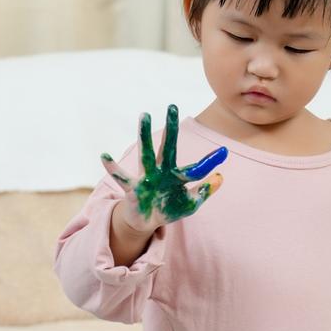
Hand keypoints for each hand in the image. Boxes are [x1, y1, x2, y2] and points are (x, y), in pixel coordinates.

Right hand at [101, 104, 227, 233]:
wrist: (146, 223)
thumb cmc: (168, 209)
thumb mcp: (190, 204)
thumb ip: (204, 192)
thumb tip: (220, 177)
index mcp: (177, 175)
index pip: (196, 168)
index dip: (210, 161)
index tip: (225, 151)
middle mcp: (162, 171)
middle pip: (167, 147)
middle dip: (171, 128)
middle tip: (173, 106)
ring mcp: (147, 177)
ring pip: (146, 153)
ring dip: (145, 135)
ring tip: (145, 116)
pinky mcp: (133, 188)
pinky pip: (121, 177)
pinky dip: (112, 167)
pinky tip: (105, 155)